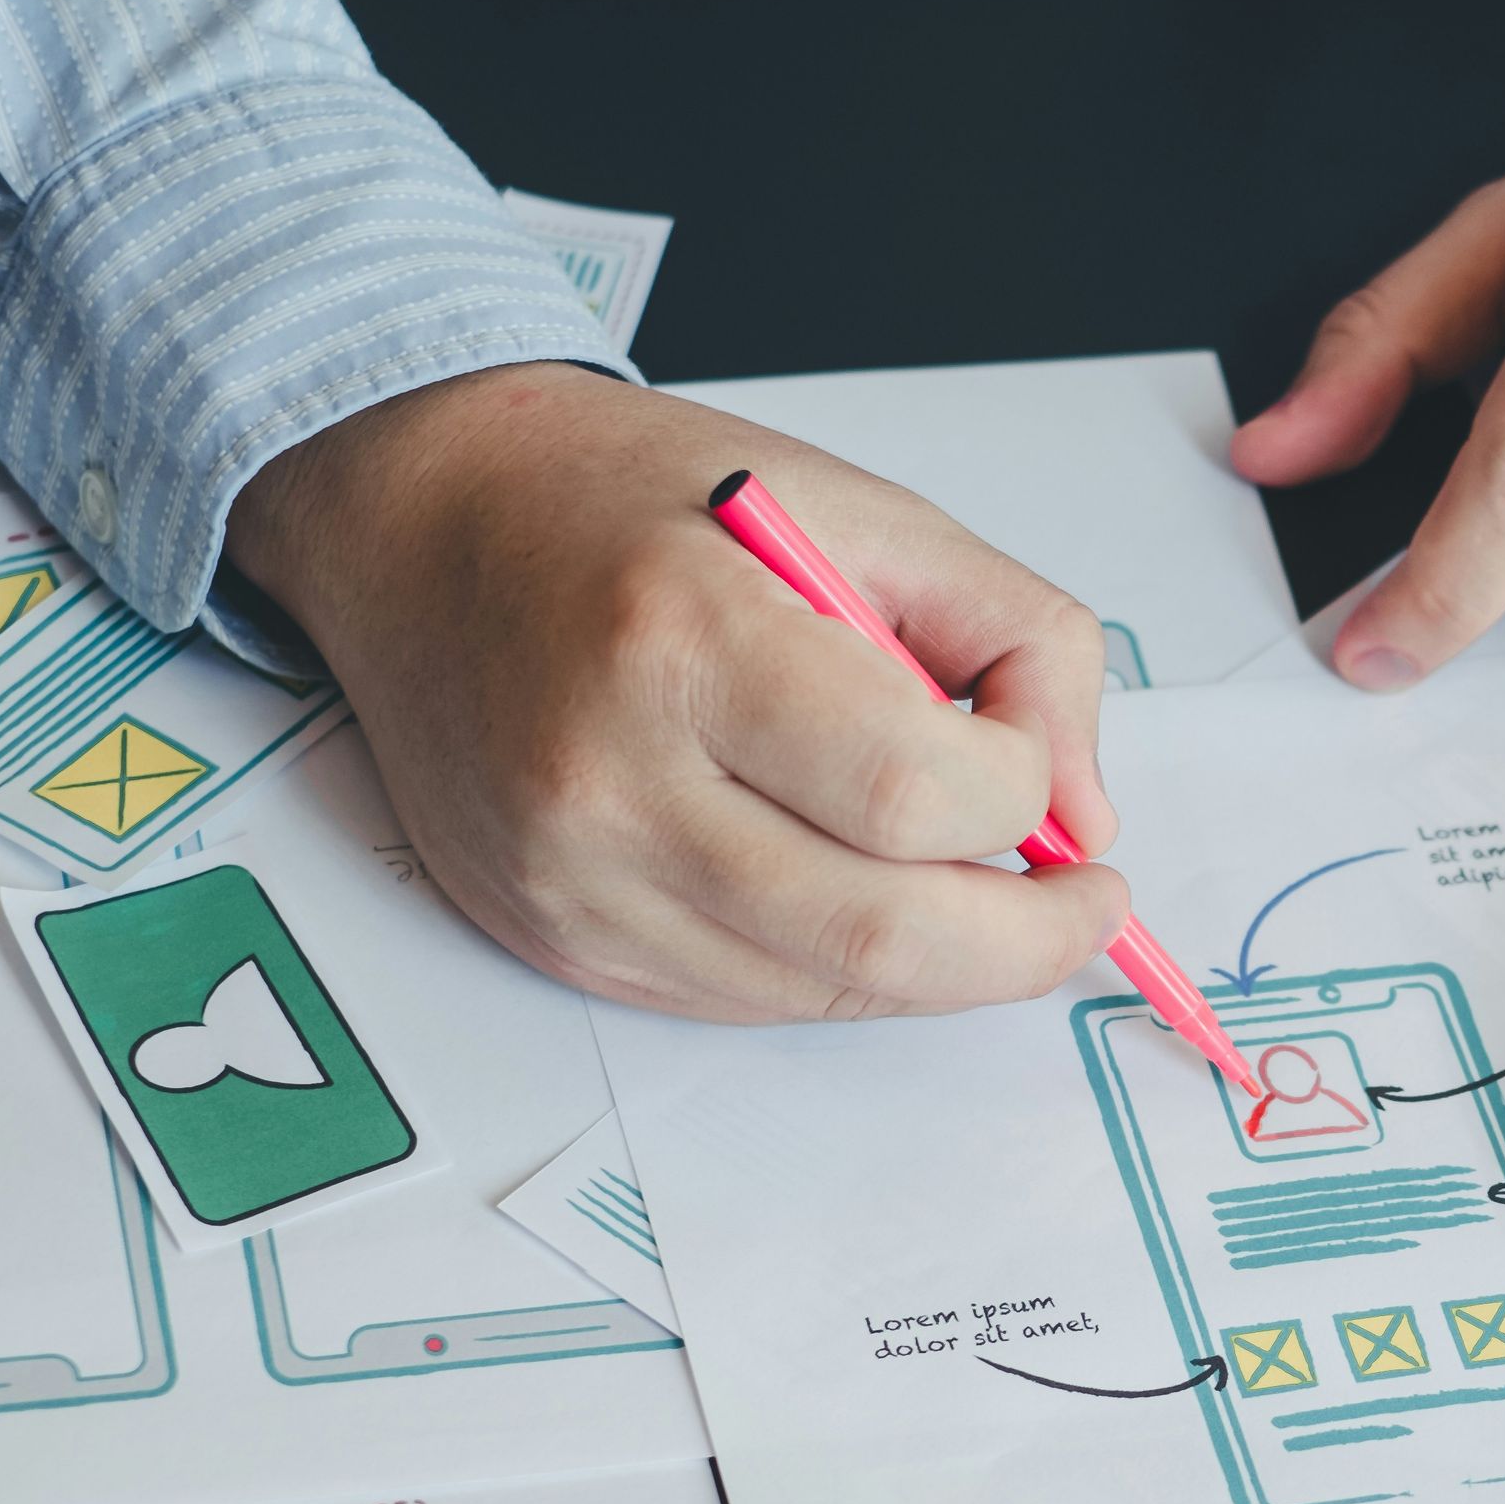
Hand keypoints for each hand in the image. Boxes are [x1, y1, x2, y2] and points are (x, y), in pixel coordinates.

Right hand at [225, 362, 1126, 1021]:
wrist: (420, 529)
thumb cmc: (638, 503)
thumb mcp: (859, 509)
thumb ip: (1015, 641)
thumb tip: (1084, 817)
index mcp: (686, 639)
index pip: (915, 794)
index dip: (1022, 801)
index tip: (1041, 774)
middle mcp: (612, 783)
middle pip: (881, 938)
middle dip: (1024, 944)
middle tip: (1084, 906)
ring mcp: (574, 884)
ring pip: (827, 992)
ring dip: (939, 962)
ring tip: (976, 885)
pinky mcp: (559, 942)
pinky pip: (752, 1000)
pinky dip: (842, 966)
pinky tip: (857, 886)